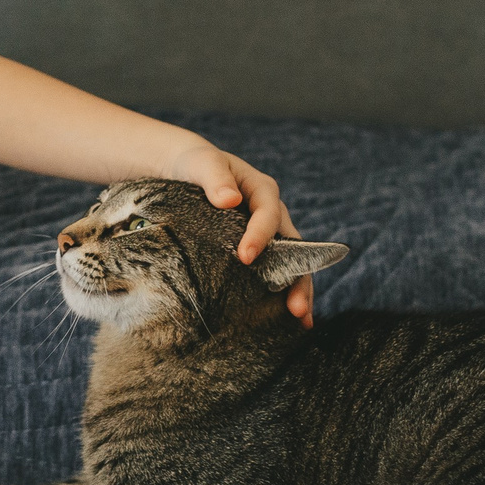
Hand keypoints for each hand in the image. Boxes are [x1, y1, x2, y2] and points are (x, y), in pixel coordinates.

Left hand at [161, 140, 314, 326]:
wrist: (183, 170)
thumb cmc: (193, 164)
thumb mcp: (201, 163)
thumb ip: (214, 177)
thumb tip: (229, 199)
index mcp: (262, 189)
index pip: (268, 215)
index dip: (260, 236)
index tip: (245, 257)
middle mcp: (271, 213)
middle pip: (293, 246)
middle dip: (297, 276)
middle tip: (295, 307)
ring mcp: (267, 234)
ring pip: (290, 264)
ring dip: (297, 291)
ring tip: (301, 320)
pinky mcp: (257, 251)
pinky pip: (274, 272)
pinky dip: (283, 294)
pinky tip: (289, 321)